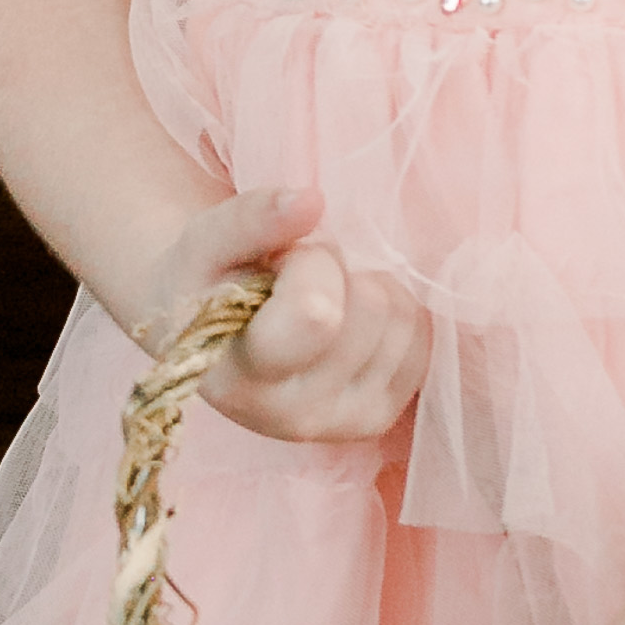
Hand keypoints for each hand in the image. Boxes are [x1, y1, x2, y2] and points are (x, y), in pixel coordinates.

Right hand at [136, 187, 429, 444]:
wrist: (208, 334)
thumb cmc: (203, 282)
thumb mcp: (205, 241)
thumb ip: (251, 219)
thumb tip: (311, 200)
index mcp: (243, 382)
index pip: (318, 314)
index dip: (308, 263)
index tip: (277, 261)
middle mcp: (296, 417)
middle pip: (368, 307)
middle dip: (335, 269)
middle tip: (295, 275)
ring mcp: (345, 423)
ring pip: (400, 318)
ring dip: (364, 285)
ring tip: (319, 293)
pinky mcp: (380, 418)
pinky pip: (420, 339)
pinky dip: (391, 310)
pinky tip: (348, 314)